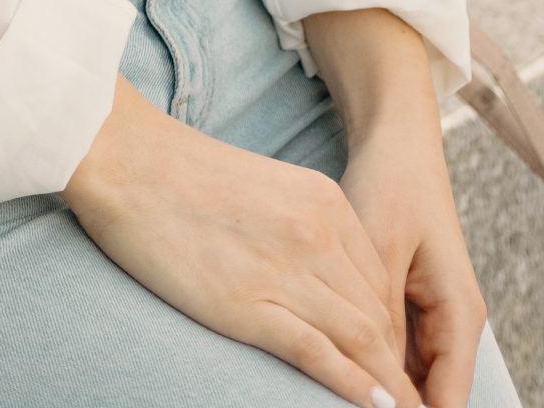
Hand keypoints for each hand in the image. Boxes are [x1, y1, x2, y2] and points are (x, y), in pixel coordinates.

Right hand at [65, 76, 421, 407]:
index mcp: (322, 201)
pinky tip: (378, 405)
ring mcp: (286, 269)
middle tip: (415, 397)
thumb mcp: (263, 189)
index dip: (393, 328)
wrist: (128, 159)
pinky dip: (353, 385)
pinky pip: (318, 353)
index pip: (378, 279)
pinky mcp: (250, 304)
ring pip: (361, 337)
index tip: (398, 360)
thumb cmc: (181, 175)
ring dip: (389, 382)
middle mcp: (316, 233)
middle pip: (378, 312)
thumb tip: (314, 275)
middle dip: (400, 363)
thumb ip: (298, 226)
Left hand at [338, 124, 486, 407]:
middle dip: (393, 403)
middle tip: (340, 400)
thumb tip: (378, 387)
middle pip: (432, 398)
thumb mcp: (381, 249)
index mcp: (459, 314)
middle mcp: (455, 323)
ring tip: (337, 389)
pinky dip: (374, 359)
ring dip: (383, 386)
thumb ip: (382, 321)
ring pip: (413, 379)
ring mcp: (436, 317)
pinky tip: (339, 360)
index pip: (448, 404)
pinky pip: (399, 352)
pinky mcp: (415, 306)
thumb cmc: (390, 183)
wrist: (395, 139)